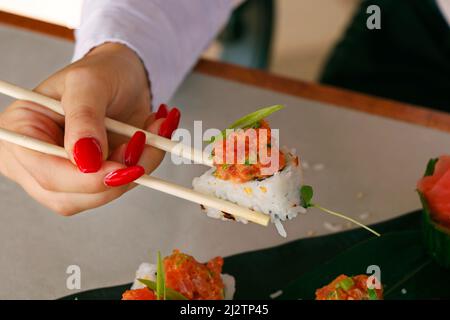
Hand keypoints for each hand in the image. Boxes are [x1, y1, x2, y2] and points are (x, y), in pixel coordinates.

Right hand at [0, 43, 179, 215]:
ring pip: (97, 197)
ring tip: (151, 134)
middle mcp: (37, 161)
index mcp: (21, 134)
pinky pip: (117, 186)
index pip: (45, 172)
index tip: (123, 167)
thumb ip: (84, 119)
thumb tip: (86, 162)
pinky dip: (141, 167)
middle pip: (69, 197)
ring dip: (134, 171)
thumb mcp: (88, 83)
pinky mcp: (92, 178)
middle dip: (115, 177)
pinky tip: (151, 141)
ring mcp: (65, 174)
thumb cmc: (100, 72)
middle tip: (144, 144)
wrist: (125, 75)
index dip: (84, 179)